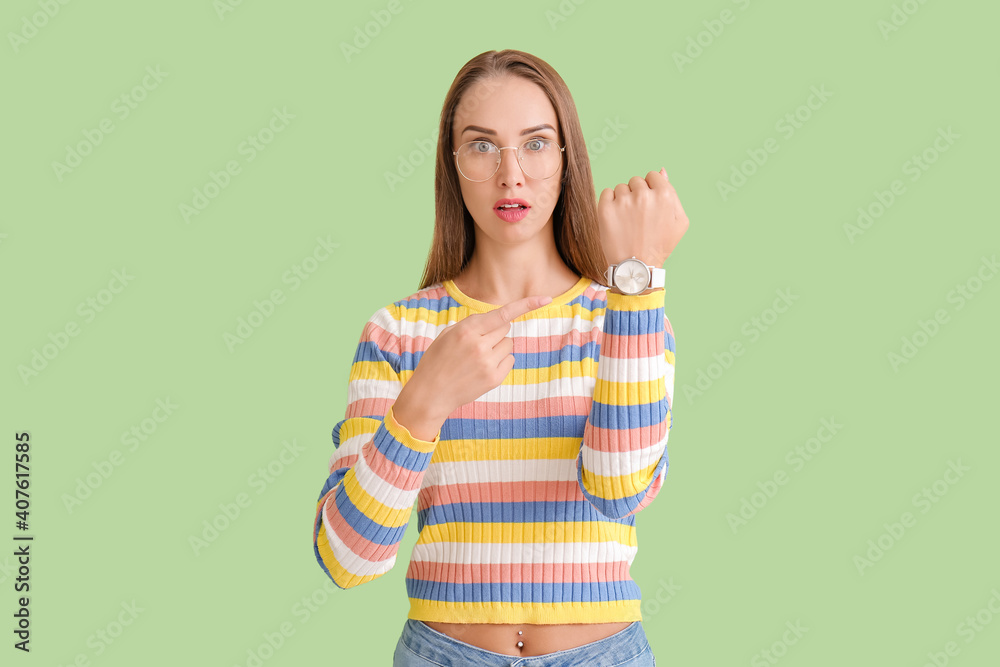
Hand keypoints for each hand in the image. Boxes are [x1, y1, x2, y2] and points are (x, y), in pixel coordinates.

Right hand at [402, 294, 552, 419]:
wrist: (430, 394)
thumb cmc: (437, 360)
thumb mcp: (448, 335)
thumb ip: (473, 324)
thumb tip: (500, 319)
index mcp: (466, 330)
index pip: (502, 314)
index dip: (526, 305)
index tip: (546, 299)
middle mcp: (479, 345)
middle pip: (505, 328)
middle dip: (495, 331)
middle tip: (478, 342)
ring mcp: (488, 363)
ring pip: (508, 343)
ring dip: (498, 346)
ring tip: (477, 358)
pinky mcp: (494, 378)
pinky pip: (509, 359)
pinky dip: (500, 361)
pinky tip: (482, 368)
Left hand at [598, 167, 688, 267]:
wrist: (637, 267)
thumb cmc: (660, 245)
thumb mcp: (679, 222)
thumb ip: (673, 193)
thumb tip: (662, 171)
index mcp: (664, 195)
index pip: (653, 176)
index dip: (651, 190)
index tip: (649, 206)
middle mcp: (644, 195)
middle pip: (636, 181)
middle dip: (637, 195)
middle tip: (638, 217)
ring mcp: (623, 202)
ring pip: (621, 188)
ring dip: (623, 200)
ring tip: (627, 221)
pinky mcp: (605, 209)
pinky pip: (606, 193)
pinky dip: (609, 203)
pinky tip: (616, 219)